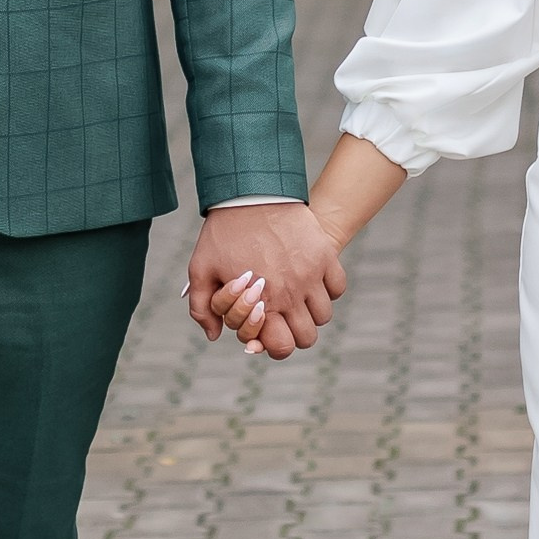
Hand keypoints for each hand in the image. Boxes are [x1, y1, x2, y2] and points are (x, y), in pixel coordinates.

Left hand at [186, 203, 345, 360]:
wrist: (249, 192)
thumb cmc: (222, 233)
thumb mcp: (201, 270)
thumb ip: (203, 308)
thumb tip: (215, 335)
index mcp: (263, 302)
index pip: (282, 347)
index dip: (275, 346)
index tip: (268, 331)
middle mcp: (291, 293)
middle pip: (307, 337)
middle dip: (294, 333)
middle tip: (283, 317)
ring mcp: (311, 274)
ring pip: (324, 314)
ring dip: (310, 311)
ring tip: (296, 297)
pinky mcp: (325, 254)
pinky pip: (338, 287)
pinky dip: (328, 289)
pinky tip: (311, 280)